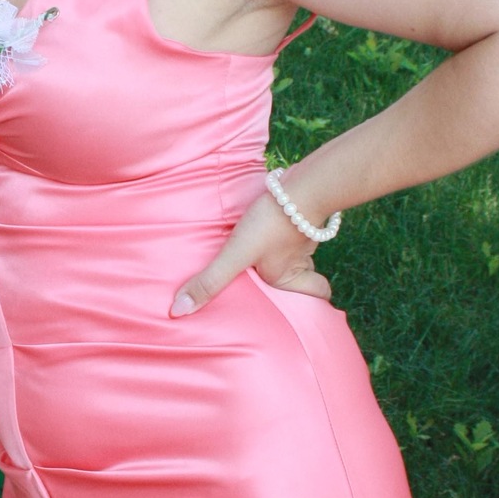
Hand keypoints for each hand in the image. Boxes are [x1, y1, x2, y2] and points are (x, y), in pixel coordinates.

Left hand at [170, 193, 331, 317]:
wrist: (300, 186)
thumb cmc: (271, 225)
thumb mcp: (236, 255)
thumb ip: (210, 281)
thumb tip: (179, 311)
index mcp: (287, 277)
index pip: (318, 295)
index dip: (315, 303)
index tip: (305, 306)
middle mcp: (299, 259)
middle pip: (308, 274)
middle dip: (299, 277)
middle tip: (276, 279)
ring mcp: (303, 235)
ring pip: (298, 250)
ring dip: (285, 251)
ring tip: (261, 249)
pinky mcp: (299, 213)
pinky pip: (292, 226)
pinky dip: (283, 226)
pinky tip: (265, 221)